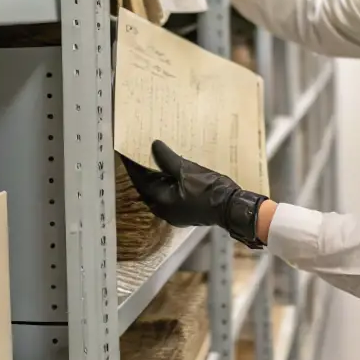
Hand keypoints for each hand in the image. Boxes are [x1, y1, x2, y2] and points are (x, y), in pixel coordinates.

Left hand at [122, 140, 265, 247]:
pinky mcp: (184, 211)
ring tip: (155, 160)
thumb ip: (168, 159)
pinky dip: (167, 183)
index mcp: (161, 201)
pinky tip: (172, 173)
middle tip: (140, 153)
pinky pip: (169, 195)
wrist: (232, 208)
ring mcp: (175, 213)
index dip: (134, 165)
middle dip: (144, 171)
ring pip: (158, 191)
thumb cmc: (210, 191)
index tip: (128, 152)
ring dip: (156, 177)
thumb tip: (154, 146)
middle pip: (147, 187)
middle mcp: (164, 210)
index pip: (140, 180)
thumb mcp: (188, 171)